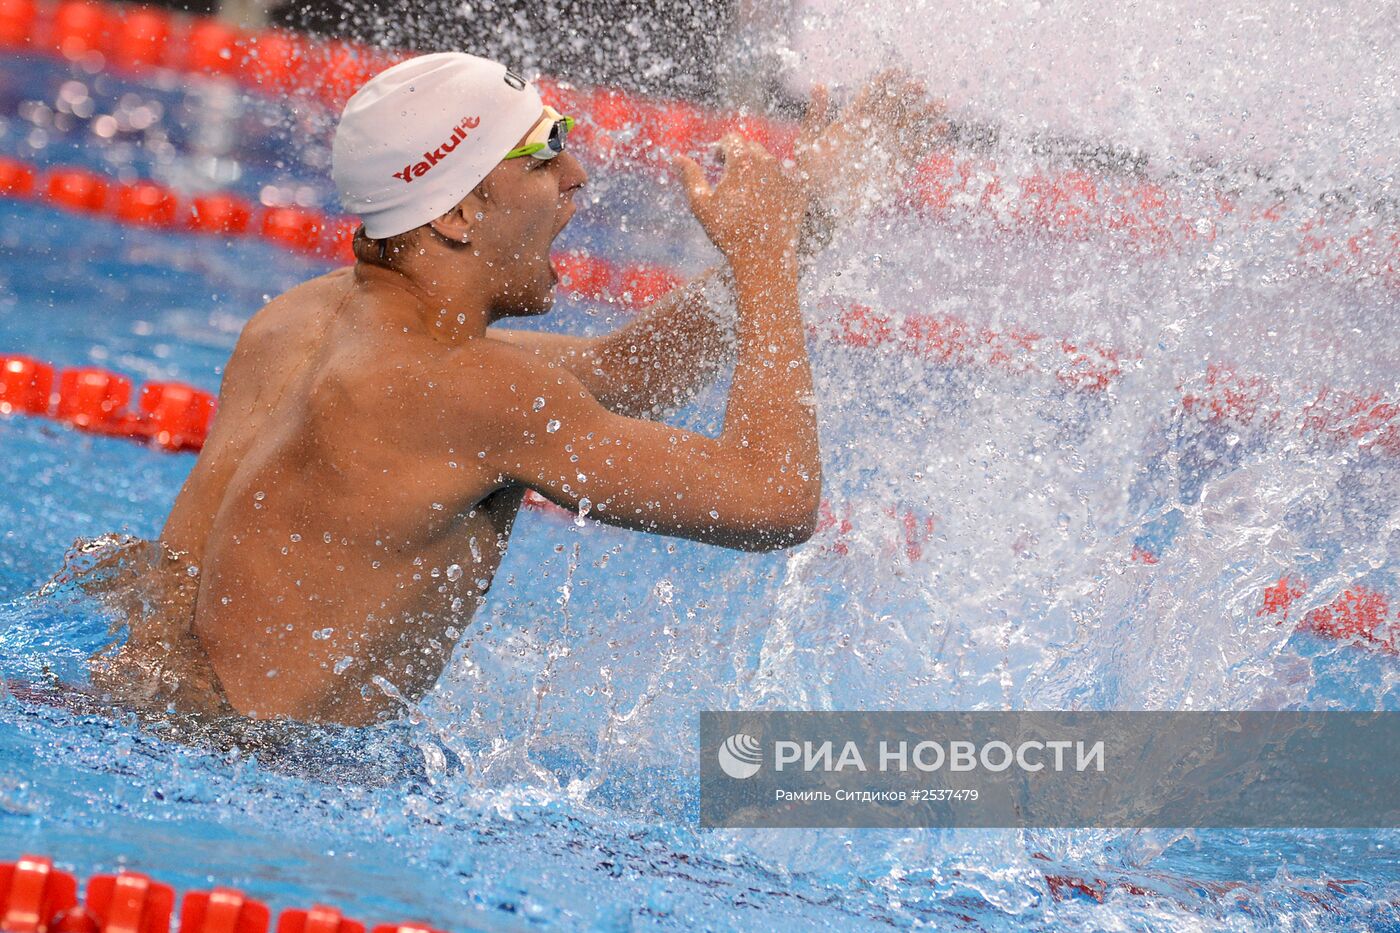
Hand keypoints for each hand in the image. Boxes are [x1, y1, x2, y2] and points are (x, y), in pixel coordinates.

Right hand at [674, 136, 805, 264]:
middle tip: (730, 178)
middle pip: (751, 148)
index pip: (732, 139)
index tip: (716, 162)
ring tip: (748, 194)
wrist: (764, 258)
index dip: (721, 149)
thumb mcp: (701, 204)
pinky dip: (776, 185)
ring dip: (758, 171)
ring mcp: (787, 175)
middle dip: (739, 158)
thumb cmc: (729, 232)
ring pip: (770, 163)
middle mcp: (768, 161)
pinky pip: (786, 179)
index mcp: (743, 160)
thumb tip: (677, 158)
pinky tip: (766, 204)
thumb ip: (690, 176)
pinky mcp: (800, 190)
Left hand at [794, 69, 946, 217]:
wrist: (827, 207)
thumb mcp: (808, 145)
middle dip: (909, 93)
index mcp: (853, 119)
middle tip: (919, 85)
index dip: (885, 82)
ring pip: (912, 123)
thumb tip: (818, 84)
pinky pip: (919, 148)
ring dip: (926, 112)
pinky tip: (943, 127)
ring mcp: (888, 145)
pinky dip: (932, 138)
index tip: (897, 71)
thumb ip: (816, 116)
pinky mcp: (899, 165)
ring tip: (940, 104)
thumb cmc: (812, 176)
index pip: (872, 94)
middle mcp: (874, 128)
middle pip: (896, 104)